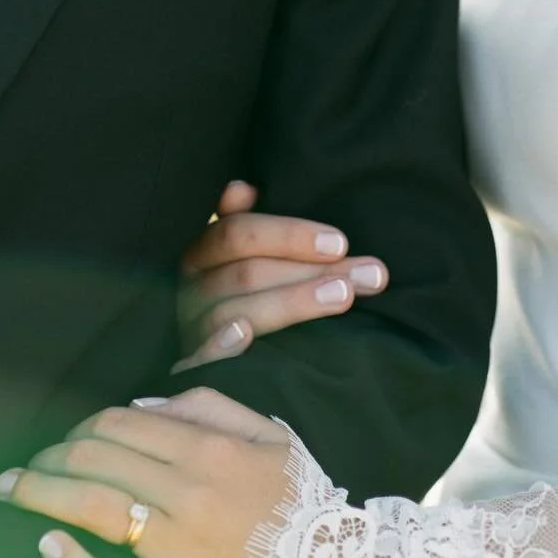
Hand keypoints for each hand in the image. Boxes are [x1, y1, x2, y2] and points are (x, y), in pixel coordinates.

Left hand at [0, 387, 293, 557]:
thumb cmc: (297, 501)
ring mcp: (176, 541)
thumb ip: (212, 407)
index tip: (61, 438)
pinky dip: (69, 557)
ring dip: (43, 491)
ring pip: (92, 503)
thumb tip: (147, 404)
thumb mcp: (270, 437)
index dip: (81, 426)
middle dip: (52, 456)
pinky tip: (45, 542)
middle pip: (98, 457)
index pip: (122, 423)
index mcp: (209, 448)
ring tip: (15, 489)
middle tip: (27, 465)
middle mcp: (188, 489)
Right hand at [173, 179, 388, 370]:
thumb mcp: (237, 258)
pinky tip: (246, 335)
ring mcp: (189, 328)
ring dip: (292, 301)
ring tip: (343, 296)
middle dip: (312, 270)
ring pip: (236, 310)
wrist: (197, 369)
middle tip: (368, 275)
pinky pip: (199, 356)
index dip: (289, 235)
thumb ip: (246, 226)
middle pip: (247, 272)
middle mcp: (191, 288)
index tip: (341, 243)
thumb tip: (243, 188)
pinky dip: (219, 345)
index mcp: (201, 253)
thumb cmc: (237, 298)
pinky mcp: (192, 368)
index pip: (238, 233)